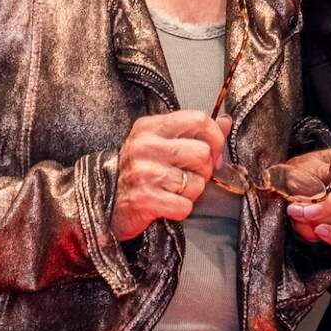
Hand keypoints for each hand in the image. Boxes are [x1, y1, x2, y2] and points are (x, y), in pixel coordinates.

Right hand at [109, 111, 231, 241]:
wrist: (104, 203)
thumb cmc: (138, 173)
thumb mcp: (161, 144)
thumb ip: (194, 132)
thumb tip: (226, 121)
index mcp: (150, 127)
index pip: (199, 120)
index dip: (215, 139)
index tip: (212, 155)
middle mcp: (145, 146)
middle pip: (202, 153)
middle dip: (203, 171)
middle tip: (188, 178)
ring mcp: (143, 172)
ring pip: (197, 183)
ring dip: (191, 194)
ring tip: (171, 192)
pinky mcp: (144, 199)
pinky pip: (185, 206)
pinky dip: (180, 210)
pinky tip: (165, 205)